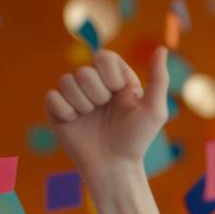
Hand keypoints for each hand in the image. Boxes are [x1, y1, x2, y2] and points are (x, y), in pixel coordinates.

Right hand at [45, 48, 168, 180]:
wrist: (113, 166)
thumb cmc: (136, 139)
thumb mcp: (154, 110)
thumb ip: (158, 79)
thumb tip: (162, 48)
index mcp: (116, 78)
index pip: (104, 57)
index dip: (110, 76)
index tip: (119, 95)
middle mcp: (94, 83)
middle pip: (84, 71)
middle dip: (98, 95)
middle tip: (105, 111)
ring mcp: (74, 95)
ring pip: (66, 81)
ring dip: (82, 104)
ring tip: (91, 118)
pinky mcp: (58, 109)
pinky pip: (52, 97)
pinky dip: (65, 111)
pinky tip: (75, 122)